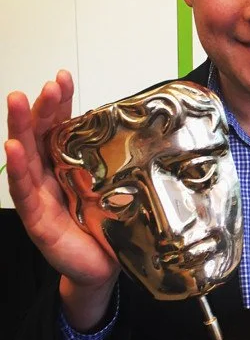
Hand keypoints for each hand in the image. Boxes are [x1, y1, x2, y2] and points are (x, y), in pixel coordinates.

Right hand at [5, 70, 119, 327]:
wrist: (106, 262)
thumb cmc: (109, 221)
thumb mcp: (118, 183)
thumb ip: (120, 159)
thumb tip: (145, 128)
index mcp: (68, 163)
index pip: (60, 126)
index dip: (60, 102)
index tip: (62, 77)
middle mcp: (51, 174)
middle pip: (40, 135)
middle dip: (40, 107)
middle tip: (45, 85)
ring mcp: (42, 195)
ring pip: (26, 156)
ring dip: (21, 127)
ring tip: (17, 102)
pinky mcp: (39, 219)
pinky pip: (25, 191)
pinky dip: (18, 169)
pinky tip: (13, 149)